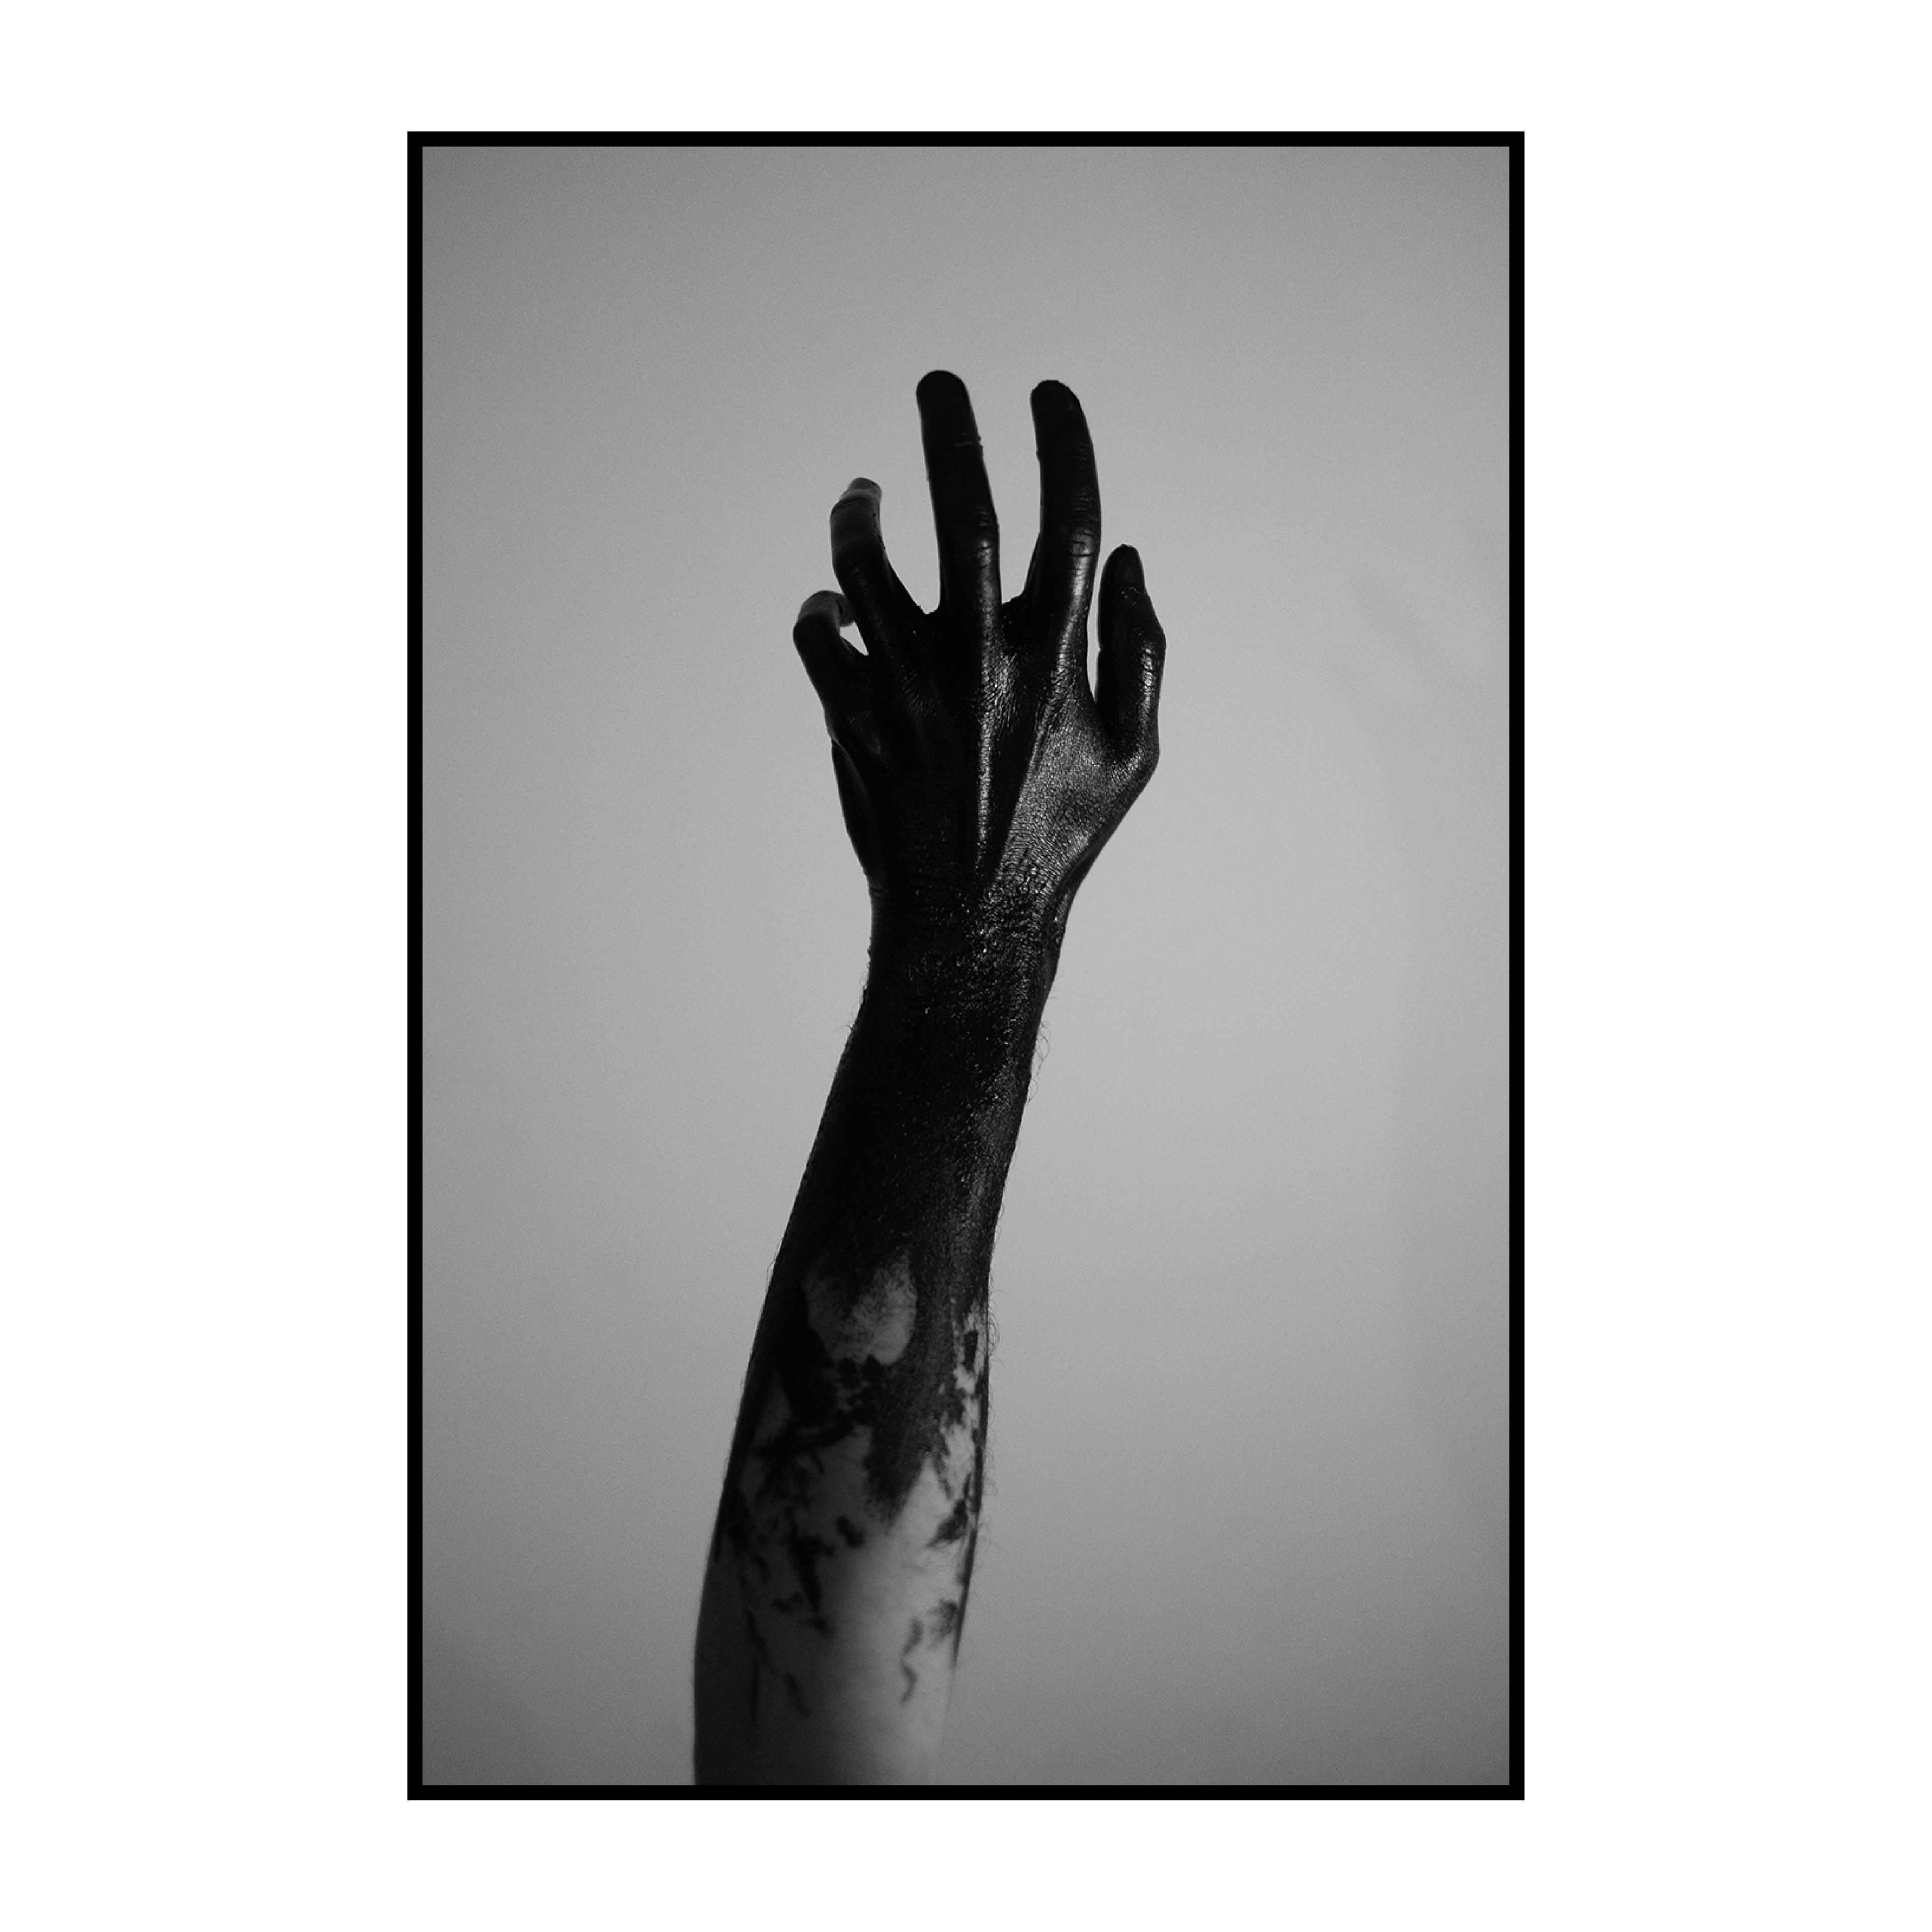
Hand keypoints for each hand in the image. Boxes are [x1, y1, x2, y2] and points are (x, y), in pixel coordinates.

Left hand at [791, 372, 1164, 952]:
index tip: (1047, 391)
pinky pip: (816, 639)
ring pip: (865, 567)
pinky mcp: (852, 723)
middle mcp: (984, 663)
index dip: (1063, 445)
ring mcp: (910, 692)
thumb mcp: (1136, 752)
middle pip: (965, 515)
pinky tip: (832, 608)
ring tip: (861, 492)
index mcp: (1059, 660)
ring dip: (856, 515)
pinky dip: (817, 613)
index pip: (1070, 522)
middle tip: (937, 380)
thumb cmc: (1063, 835)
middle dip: (951, 433)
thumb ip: (1140, 649)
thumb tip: (1129, 553)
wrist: (972, 925)